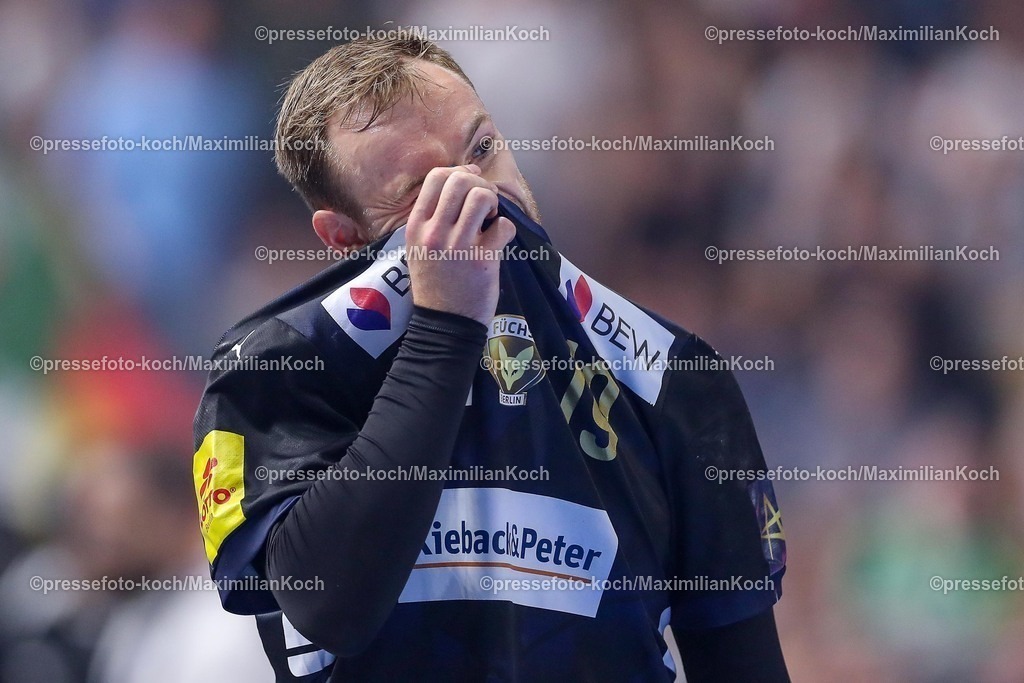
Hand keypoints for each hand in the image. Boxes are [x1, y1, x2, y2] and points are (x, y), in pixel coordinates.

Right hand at [405, 164, 516, 325]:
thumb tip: (466, 175)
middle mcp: (434, 233)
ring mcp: (458, 246)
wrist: (444, 324)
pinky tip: (498, 242)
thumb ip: (435, 214)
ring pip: (482, 197)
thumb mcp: (419, 246)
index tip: (471, 184)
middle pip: (460, 181)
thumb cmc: (435, 282)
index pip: (435, 177)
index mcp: (416, 226)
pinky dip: (506, 229)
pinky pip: (503, 226)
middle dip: (479, 185)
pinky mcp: (482, 261)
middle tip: (485, 204)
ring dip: (493, 203)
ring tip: (490, 219)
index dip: (459, 172)